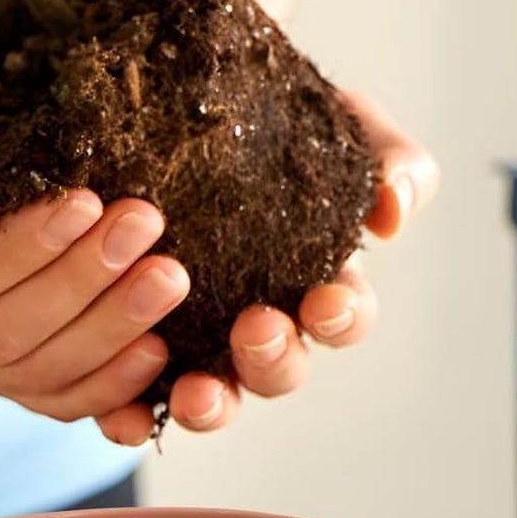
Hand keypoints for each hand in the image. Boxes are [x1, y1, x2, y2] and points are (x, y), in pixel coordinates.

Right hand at [0, 50, 190, 424]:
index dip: (14, 255)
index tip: (83, 200)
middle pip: (0, 338)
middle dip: (82, 287)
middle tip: (149, 229)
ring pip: (38, 371)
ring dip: (111, 329)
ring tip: (171, 274)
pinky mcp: (7, 369)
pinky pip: (58, 396)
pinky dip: (111, 382)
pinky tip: (161, 351)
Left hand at [93, 93, 439, 445]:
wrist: (175, 100)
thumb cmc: (272, 125)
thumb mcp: (340, 127)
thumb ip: (387, 164)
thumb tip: (393, 213)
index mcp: (316, 285)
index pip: (345, 317)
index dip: (342, 317)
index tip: (327, 300)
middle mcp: (260, 327)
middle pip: (281, 369)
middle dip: (273, 358)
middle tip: (256, 328)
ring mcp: (198, 345)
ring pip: (216, 396)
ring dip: (211, 404)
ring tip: (196, 393)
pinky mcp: (133, 351)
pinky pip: (136, 401)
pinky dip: (133, 416)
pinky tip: (123, 417)